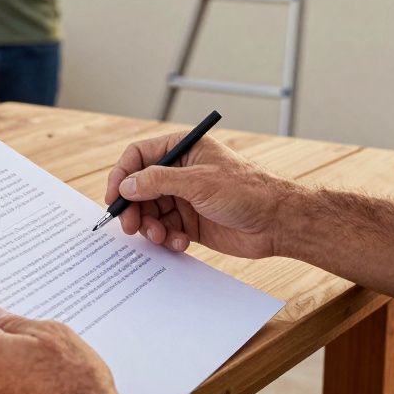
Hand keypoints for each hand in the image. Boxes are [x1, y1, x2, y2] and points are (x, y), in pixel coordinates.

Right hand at [107, 132, 302, 258]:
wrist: (278, 223)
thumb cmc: (247, 191)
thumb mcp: (199, 182)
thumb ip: (158, 181)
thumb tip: (126, 185)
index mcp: (183, 150)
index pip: (139, 156)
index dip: (122, 176)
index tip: (115, 198)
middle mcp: (180, 172)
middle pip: (139, 187)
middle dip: (133, 208)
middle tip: (131, 226)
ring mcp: (184, 198)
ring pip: (149, 212)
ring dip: (150, 227)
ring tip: (162, 236)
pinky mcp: (190, 222)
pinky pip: (165, 229)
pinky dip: (166, 238)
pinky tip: (180, 243)